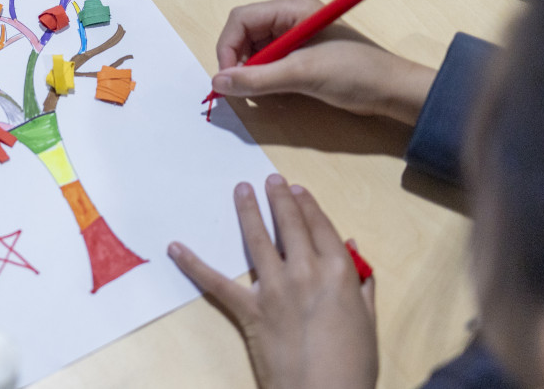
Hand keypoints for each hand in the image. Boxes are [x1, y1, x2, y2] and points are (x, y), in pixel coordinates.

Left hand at [169, 175, 377, 388]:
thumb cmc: (353, 363)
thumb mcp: (368, 320)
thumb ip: (362, 283)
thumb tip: (353, 249)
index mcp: (339, 272)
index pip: (321, 227)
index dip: (308, 205)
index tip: (298, 190)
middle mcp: (305, 271)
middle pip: (290, 224)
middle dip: (279, 198)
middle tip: (271, 180)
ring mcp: (274, 289)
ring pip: (258, 239)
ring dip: (248, 211)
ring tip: (241, 190)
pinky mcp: (249, 310)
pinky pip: (216, 283)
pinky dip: (193, 264)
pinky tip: (176, 248)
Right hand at [213, 0, 435, 124]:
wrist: (394, 91)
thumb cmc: (355, 74)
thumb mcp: (302, 75)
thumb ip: (257, 79)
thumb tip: (219, 83)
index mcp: (291, 8)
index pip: (241, 20)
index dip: (228, 48)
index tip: (228, 79)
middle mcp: (289, 16)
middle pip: (244, 35)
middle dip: (239, 63)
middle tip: (243, 91)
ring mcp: (294, 35)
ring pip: (253, 51)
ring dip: (252, 74)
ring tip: (264, 93)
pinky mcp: (300, 53)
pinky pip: (268, 63)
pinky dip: (265, 79)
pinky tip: (276, 92)